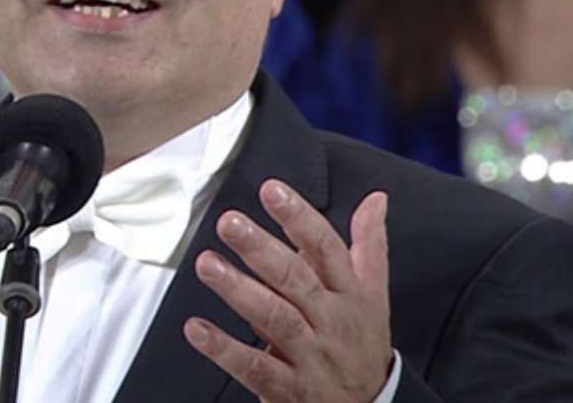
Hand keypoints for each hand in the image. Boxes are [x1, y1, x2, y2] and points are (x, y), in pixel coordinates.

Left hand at [184, 181, 391, 402]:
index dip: (299, 217)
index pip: (326, 248)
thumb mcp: (375, 295)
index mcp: (350, 293)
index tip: (272, 190)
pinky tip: (197, 329)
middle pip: (296, 279)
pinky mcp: (290, 389)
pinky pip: (255, 368)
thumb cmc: (364, 344)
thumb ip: (370, 244)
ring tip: (208, 264)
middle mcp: (331, 320)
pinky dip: (224, 349)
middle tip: (229, 222)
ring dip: (239, 291)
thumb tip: (375, 199)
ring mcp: (310, 355)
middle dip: (261, 248)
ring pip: (275, 318)